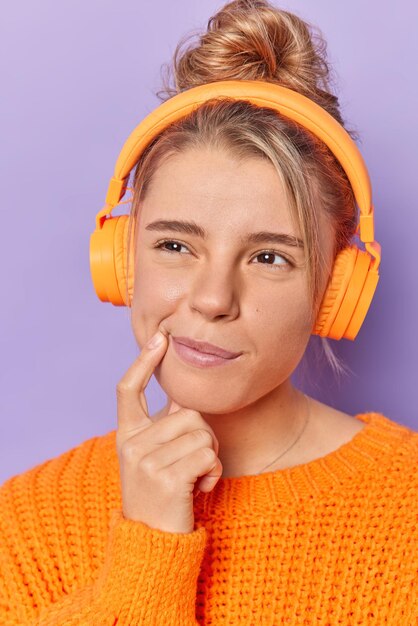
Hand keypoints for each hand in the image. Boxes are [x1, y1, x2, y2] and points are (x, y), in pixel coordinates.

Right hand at [115, 328, 222, 533]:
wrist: (153, 541)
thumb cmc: (162, 493)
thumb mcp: (154, 456)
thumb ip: (167, 424)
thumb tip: (187, 391)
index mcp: (127, 434)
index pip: (129, 389)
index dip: (143, 361)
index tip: (160, 337)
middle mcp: (131, 443)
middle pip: (189, 413)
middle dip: (204, 437)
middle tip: (191, 464)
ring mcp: (145, 460)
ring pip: (202, 433)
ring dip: (210, 457)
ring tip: (193, 477)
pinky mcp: (165, 477)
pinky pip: (207, 455)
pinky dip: (212, 473)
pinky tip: (199, 489)